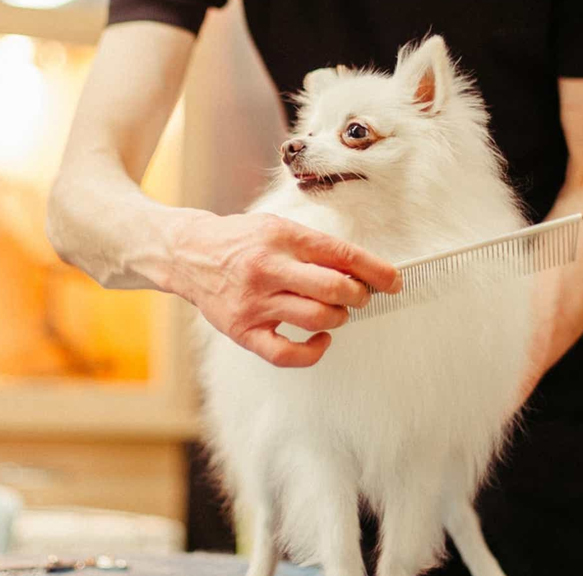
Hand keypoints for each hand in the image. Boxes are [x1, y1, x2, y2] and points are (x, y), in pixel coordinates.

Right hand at [162, 212, 401, 366]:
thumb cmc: (240, 242)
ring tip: (336, 312)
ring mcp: (253, 302)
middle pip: (333, 288)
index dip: (375, 270)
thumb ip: (315, 247)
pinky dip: (313, 352)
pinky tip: (321, 341)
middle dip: (359, 295)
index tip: (394, 280)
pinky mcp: (242, 331)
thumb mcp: (276, 228)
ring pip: (316, 319)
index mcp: (280, 237)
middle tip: (359, 296)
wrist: (188, 254)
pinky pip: (286, 354)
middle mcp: (267, 268)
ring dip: (339, 318)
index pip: (340, 254)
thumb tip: (362, 270)